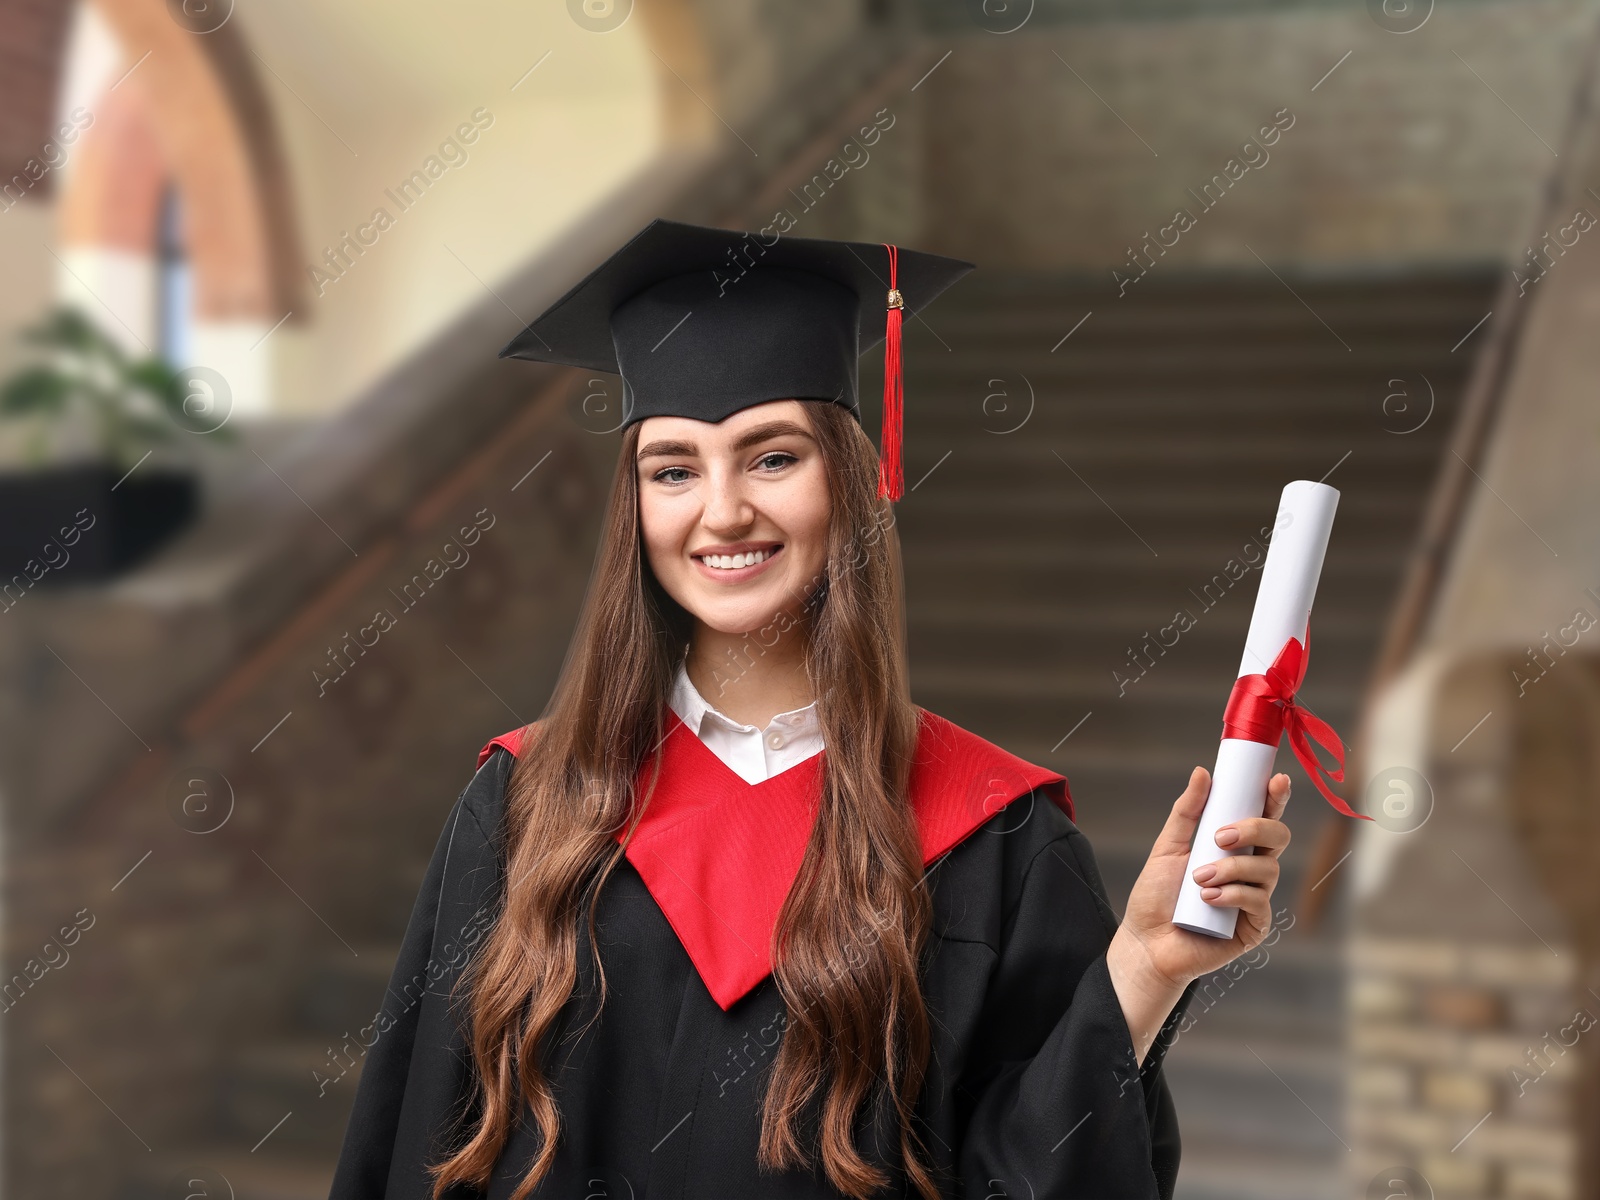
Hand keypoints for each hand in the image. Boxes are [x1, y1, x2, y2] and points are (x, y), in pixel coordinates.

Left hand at [1111, 767, 1291, 997]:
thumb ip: (1187, 812)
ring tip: (1198, 879)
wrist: (1146, 941)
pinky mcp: (1254, 927)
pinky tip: (1207, 900)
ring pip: (1268, 870)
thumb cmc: (1156, 895)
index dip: (1275, 797)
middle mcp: (1251, 870)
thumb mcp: (1168, 847)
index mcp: (1235, 847)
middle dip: (1254, 829)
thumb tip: (1202, 772)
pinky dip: (1232, 895)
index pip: (1264, 816)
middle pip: (1278, 837)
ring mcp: (1255, 898)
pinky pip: (1258, 902)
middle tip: (1218, 837)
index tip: (1276, 780)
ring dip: (1231, 869)